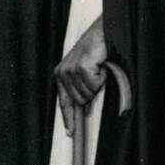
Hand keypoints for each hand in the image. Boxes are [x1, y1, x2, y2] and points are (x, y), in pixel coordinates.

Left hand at [55, 15, 106, 134]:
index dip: (68, 119)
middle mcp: (62, 73)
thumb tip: (82, 108)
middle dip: (92, 92)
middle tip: (97, 76)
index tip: (71, 133)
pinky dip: (102, 77)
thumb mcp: (84, 69)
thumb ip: (79, 87)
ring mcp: (70, 70)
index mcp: (61, 75)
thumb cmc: (97, 51)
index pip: (64, 102)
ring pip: (88, 94)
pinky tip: (101, 65)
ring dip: (98, 83)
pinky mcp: (80, 68)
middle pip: (80, 101)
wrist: (103, 31)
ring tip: (98, 68)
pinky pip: (95, 85)